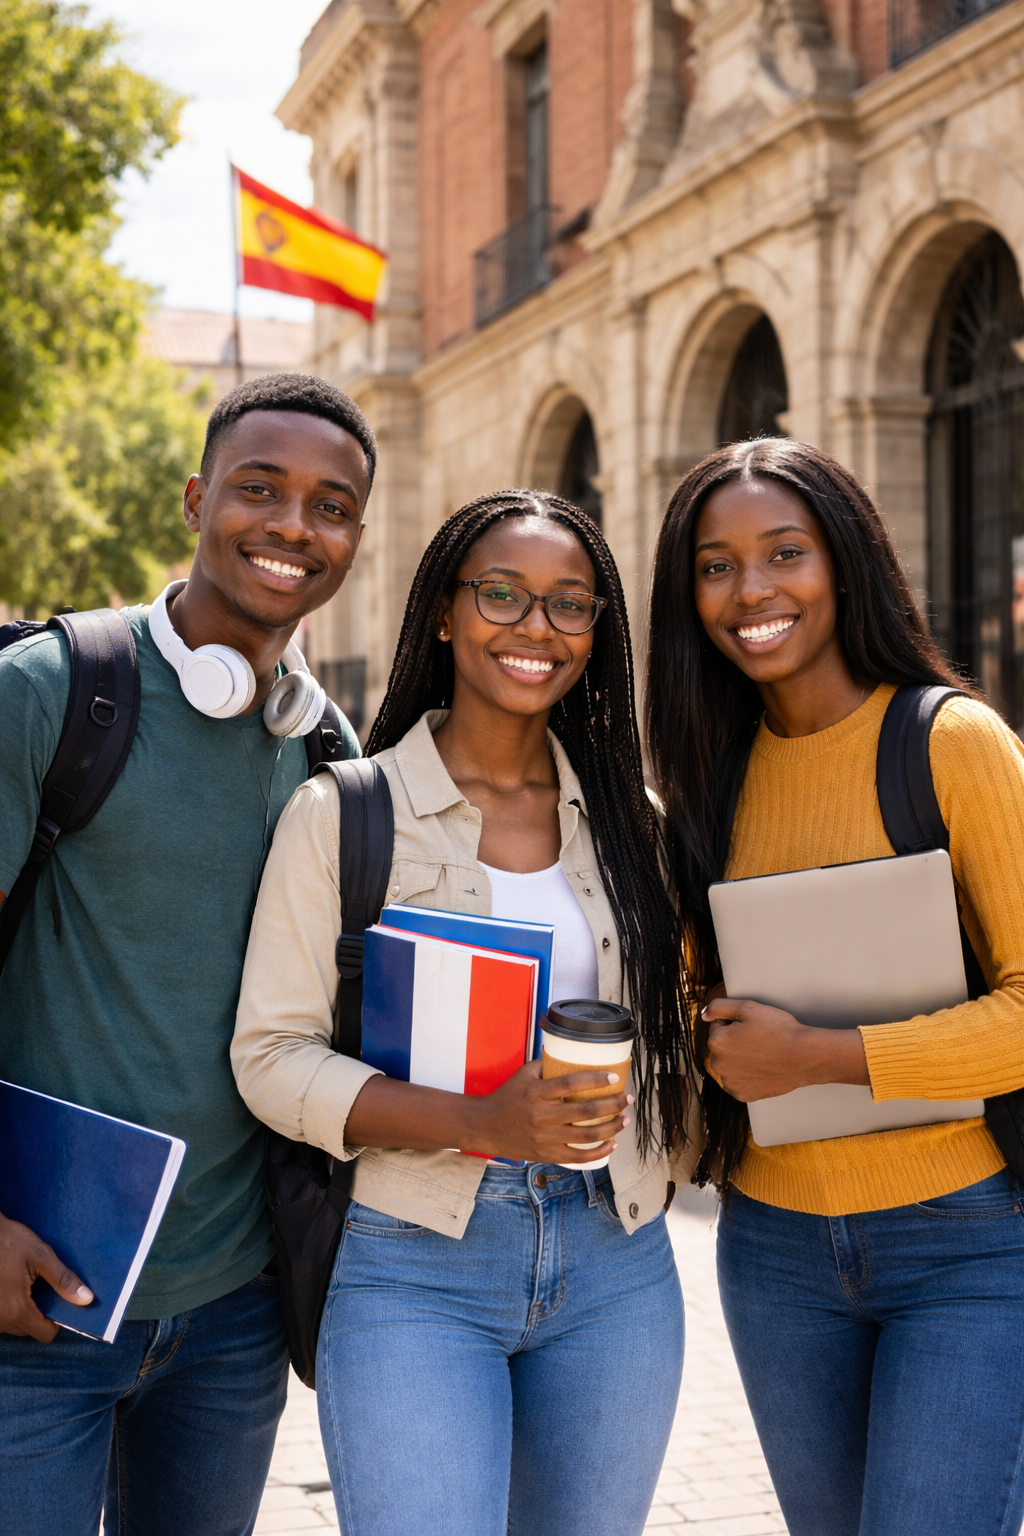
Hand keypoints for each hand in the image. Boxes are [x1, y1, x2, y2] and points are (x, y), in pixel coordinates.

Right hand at [0, 1211, 92, 1341]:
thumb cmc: (8, 1241)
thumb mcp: (41, 1256)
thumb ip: (64, 1280)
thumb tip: (86, 1299)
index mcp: (16, 1310)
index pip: (45, 1334)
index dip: (57, 1322)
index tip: (60, 1303)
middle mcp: (0, 1320)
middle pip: (29, 1330)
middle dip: (40, 1314)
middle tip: (43, 1288)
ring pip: (14, 1325)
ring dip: (23, 1311)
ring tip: (25, 1284)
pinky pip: (2, 1317)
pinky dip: (10, 1307)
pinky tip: (12, 1286)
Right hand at [460, 1060, 630, 1162]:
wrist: (486, 1126)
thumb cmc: (507, 1098)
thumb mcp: (522, 1075)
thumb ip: (545, 1065)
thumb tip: (570, 1054)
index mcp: (537, 1093)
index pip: (570, 1083)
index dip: (595, 1080)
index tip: (614, 1078)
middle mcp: (542, 1116)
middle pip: (585, 1111)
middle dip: (612, 1105)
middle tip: (626, 1098)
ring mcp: (545, 1137)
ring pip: (587, 1135)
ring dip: (611, 1127)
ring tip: (625, 1119)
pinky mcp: (547, 1154)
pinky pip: (578, 1157)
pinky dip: (599, 1152)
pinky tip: (612, 1143)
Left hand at [702, 997, 869, 1101]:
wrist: (804, 1056)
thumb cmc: (779, 1030)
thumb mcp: (748, 1008)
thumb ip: (719, 1007)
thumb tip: (704, 1014)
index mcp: (716, 1042)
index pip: (718, 1026)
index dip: (735, 1023)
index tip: (752, 1028)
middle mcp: (717, 1065)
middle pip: (721, 1047)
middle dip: (734, 1042)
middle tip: (758, 1040)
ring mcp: (729, 1083)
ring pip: (729, 1065)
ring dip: (739, 1060)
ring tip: (762, 1054)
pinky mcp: (742, 1095)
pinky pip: (738, 1082)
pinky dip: (746, 1076)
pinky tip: (762, 1069)